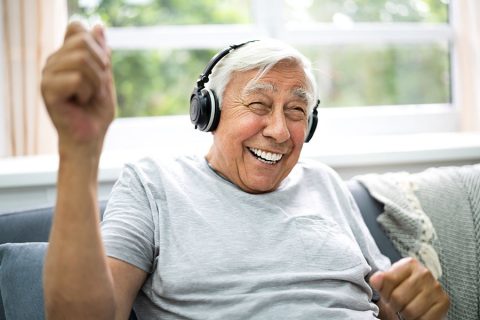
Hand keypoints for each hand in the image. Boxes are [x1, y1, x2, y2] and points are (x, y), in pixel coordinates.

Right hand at [41, 21, 115, 155]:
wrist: (91, 138)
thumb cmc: (97, 112)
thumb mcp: (105, 78)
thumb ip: (102, 54)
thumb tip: (98, 26)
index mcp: (65, 56)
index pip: (76, 28)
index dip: (96, 45)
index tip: (102, 67)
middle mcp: (53, 62)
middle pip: (83, 42)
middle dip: (101, 66)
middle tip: (97, 87)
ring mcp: (47, 75)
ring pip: (81, 60)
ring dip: (96, 82)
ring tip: (88, 97)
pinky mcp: (47, 90)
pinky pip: (77, 79)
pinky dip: (88, 93)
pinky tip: (80, 103)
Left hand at [370, 257, 448, 319]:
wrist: (421, 296)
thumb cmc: (402, 288)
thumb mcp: (389, 281)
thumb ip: (380, 280)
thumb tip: (375, 280)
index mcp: (409, 264)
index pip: (387, 280)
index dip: (384, 291)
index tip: (387, 293)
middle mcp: (424, 273)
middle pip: (398, 297)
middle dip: (394, 305)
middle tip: (397, 304)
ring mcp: (436, 287)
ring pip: (410, 311)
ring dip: (405, 314)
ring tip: (406, 308)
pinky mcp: (444, 302)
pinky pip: (424, 319)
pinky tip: (417, 314)